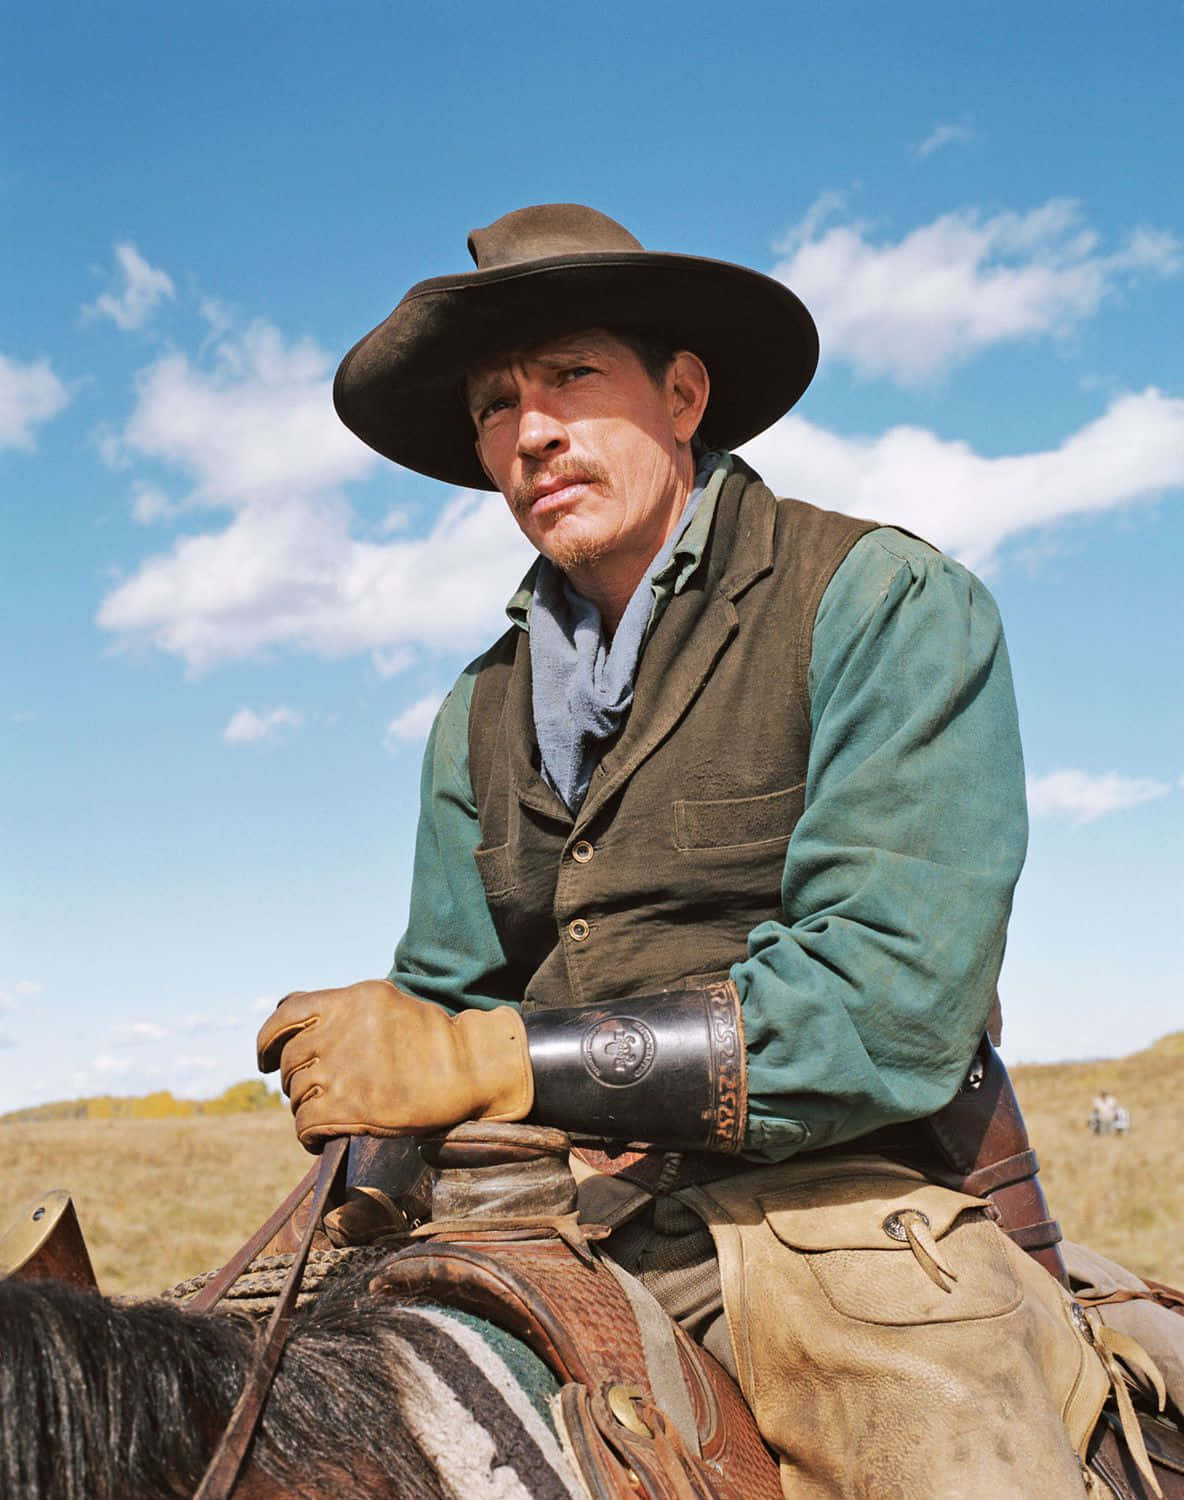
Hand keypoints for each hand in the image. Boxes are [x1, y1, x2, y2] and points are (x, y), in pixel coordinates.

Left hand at [256, 979, 532, 1150]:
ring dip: (306, 1106)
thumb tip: (297, 1021)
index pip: (287, 1014)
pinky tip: (320, 1138)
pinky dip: (308, 1135)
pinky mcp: (352, 1107)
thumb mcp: (387, 1004)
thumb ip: (345, 1011)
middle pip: (290, 1058)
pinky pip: (306, 1123)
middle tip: (312, 1091)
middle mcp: (342, 1031)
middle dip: (295, 1078)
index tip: (262, 1058)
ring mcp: (345, 1069)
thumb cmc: (434, 1039)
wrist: (471, 1067)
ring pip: (297, 1092)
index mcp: (352, 1001)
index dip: (267, 1039)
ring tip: (327, 1113)